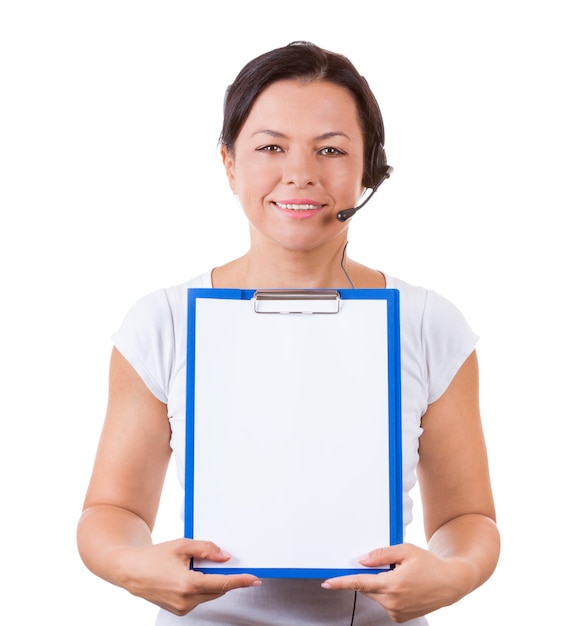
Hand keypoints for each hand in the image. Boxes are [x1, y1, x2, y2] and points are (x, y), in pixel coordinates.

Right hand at [114, 538, 260, 615]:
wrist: (131, 571)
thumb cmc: (153, 557)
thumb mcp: (182, 545)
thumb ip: (206, 549)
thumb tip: (224, 557)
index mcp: (187, 584)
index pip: (222, 584)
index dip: (240, 581)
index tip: (253, 579)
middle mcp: (185, 600)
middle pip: (218, 589)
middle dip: (225, 576)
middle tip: (224, 562)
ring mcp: (182, 608)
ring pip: (209, 594)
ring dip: (212, 581)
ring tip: (197, 566)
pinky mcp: (179, 610)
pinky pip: (200, 598)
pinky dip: (202, 587)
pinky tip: (192, 575)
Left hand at [321, 543, 473, 622]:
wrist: (451, 583)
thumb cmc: (430, 564)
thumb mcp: (406, 551)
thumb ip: (381, 555)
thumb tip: (361, 560)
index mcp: (392, 584)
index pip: (360, 583)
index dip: (341, 583)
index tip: (327, 583)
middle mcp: (393, 602)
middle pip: (367, 588)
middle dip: (370, 576)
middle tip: (389, 567)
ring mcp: (397, 612)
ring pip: (376, 595)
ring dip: (381, 585)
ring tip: (402, 577)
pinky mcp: (400, 618)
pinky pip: (385, 603)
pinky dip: (389, 594)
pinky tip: (405, 587)